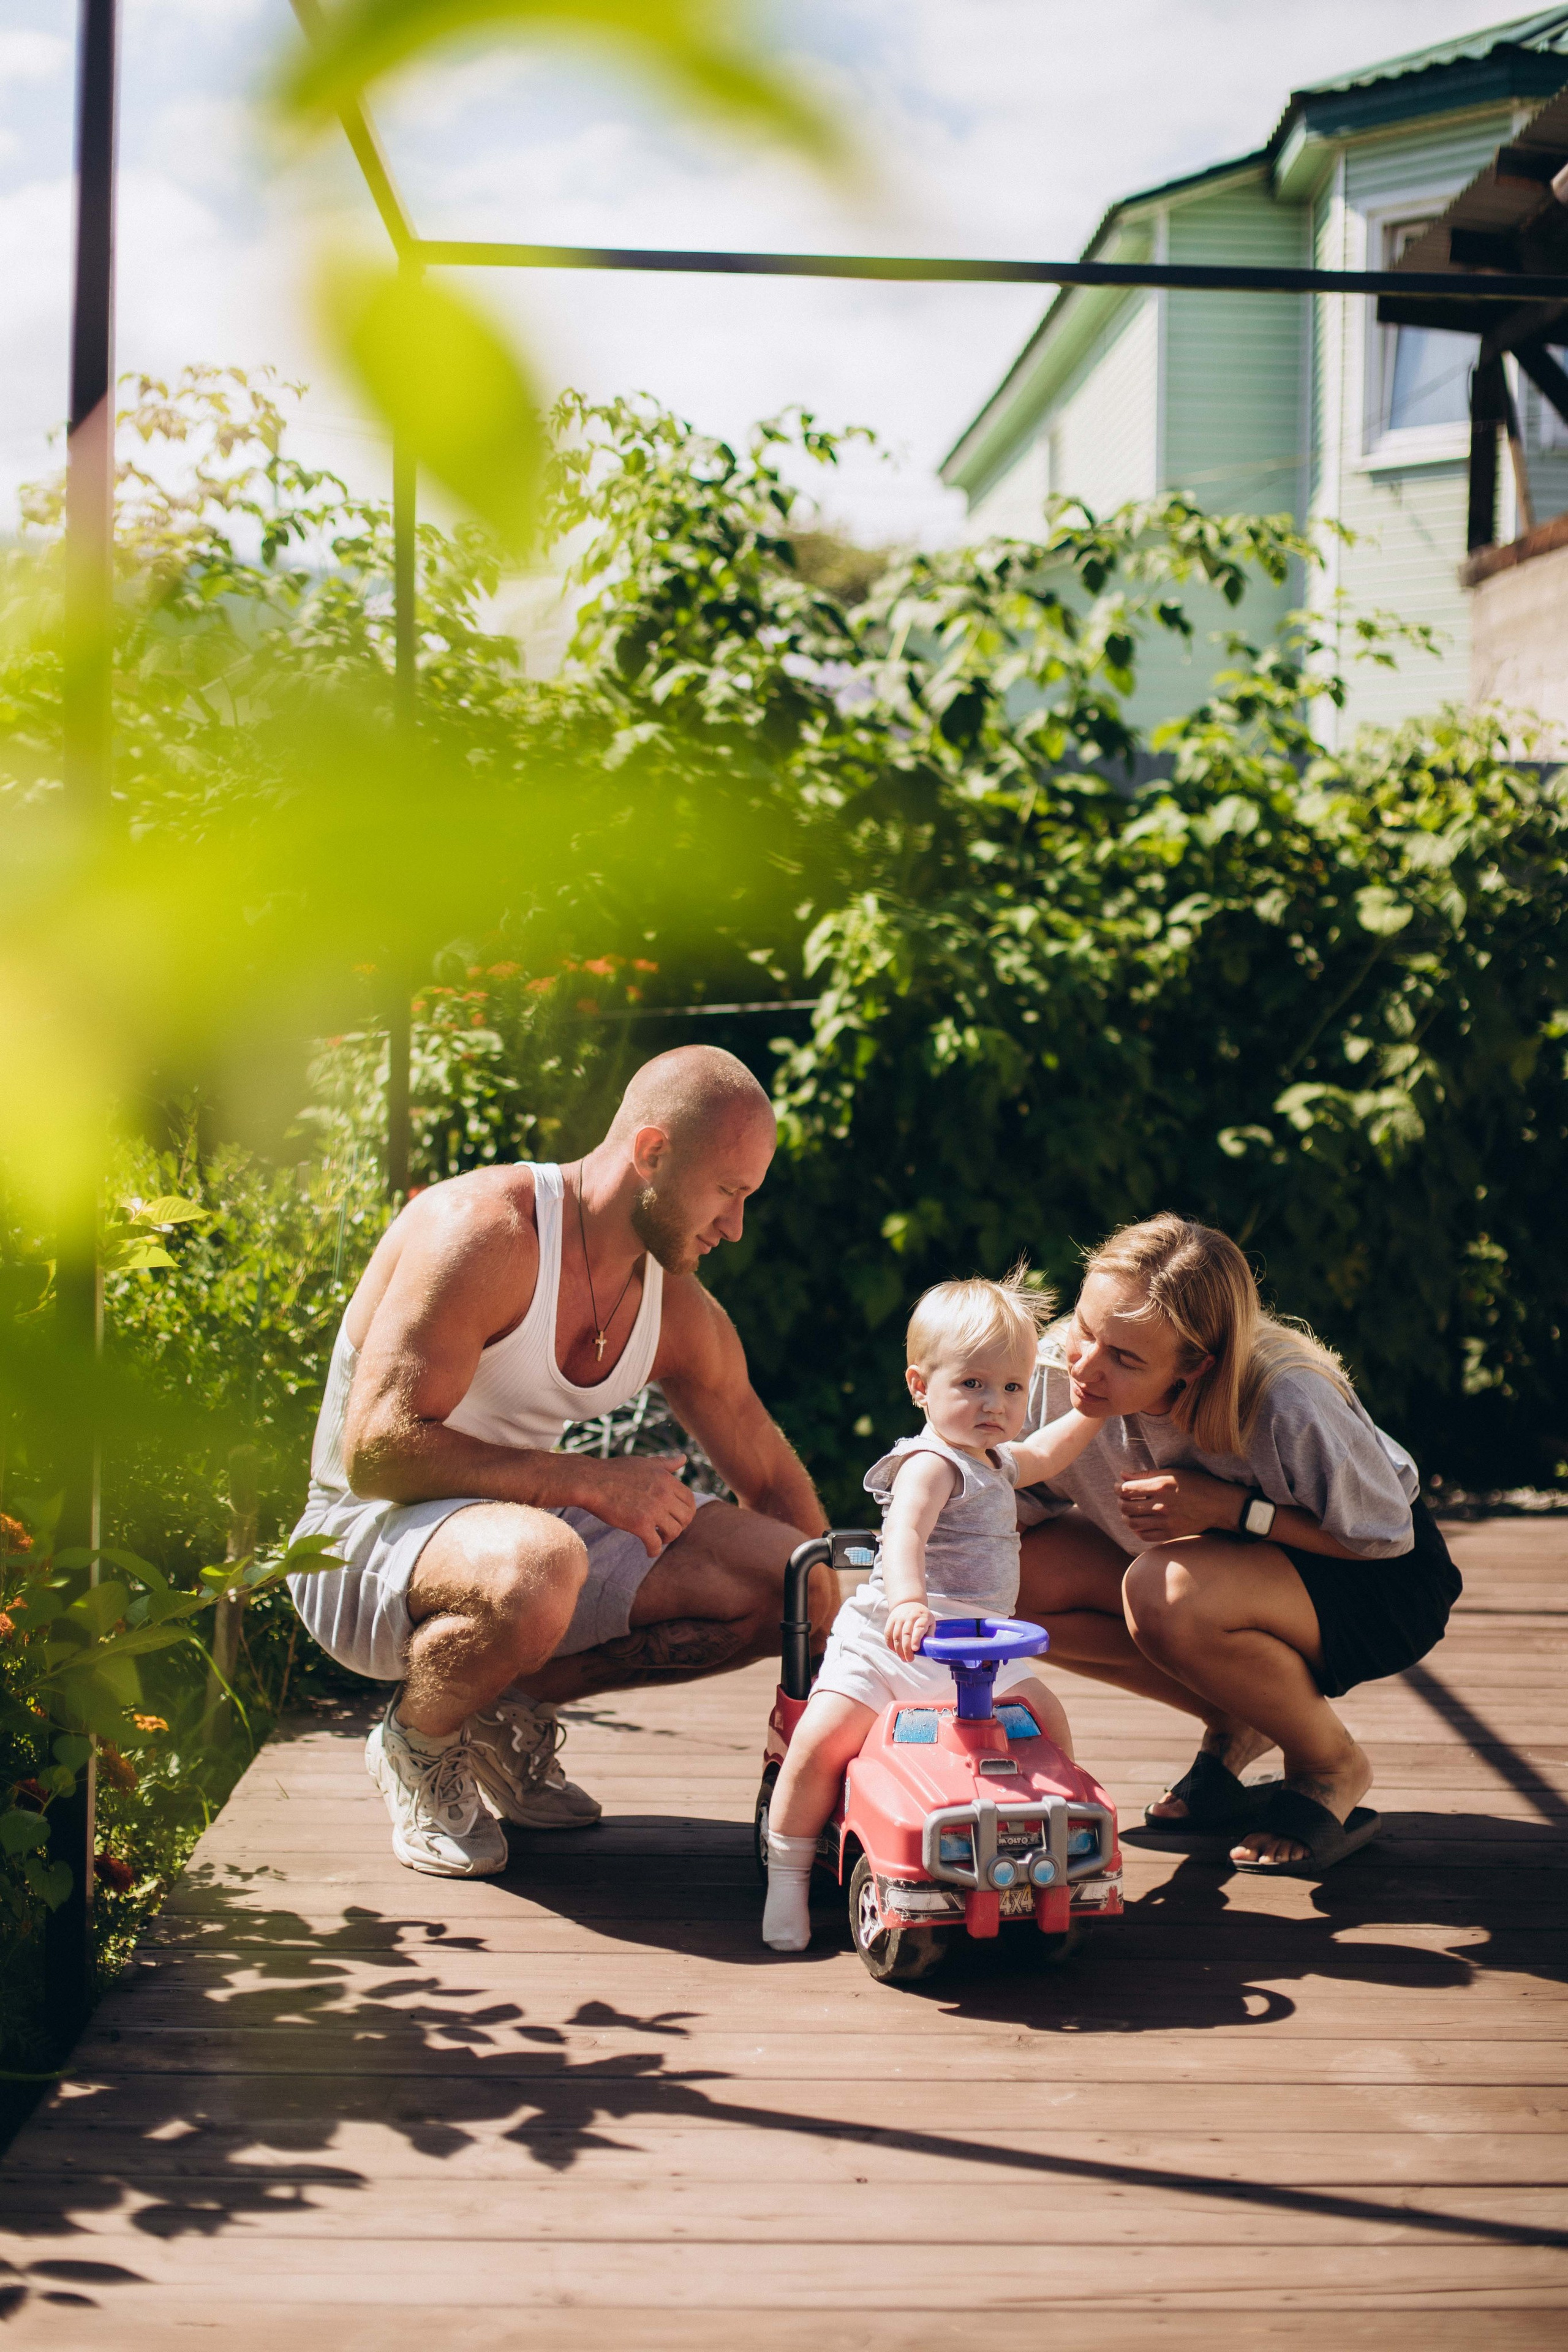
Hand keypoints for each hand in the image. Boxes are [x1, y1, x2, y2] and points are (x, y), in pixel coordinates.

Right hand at [576, 1454, 695, 1557]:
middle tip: (667, 1529)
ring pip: (675, 1532)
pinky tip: (649, 1551)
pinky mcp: (639, 1524)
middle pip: (686, 1517)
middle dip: (679, 1526)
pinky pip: (655, 1544)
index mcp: (666, 1479)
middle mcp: (664, 1494)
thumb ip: (666, 1463)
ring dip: (668, 1539)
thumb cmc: (615, 1471)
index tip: (676, 1517)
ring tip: (658, 1539)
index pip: (689, 1499)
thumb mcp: (644, 1463)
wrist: (591, 1482)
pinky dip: (653, 1551)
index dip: (686, 1511)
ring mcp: (653, 1510)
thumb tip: (683, 1459)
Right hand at [884, 1600, 935, 1660]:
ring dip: (898, 1649)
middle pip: (906, 1634)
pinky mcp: (890, 1620)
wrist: (909, 1603)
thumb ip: (930, 1634)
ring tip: (903, 1658)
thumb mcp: (930, 1622)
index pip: (918, 1628)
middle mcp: (909, 1616)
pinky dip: (890, 1644)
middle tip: (909, 1659)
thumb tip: (929, 1648)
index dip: (916, 1639)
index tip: (915, 1649)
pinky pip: (888, 1634)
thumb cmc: (922, 1617)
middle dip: (906, 1649)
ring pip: (896, 1636)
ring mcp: (899, 1618)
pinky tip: (895, 1651)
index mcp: (922, 1617)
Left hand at [1115, 1468, 1244, 1544]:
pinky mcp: (1170, 1533)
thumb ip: (1145, 1475)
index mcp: (1160, 1486)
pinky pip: (1144, 1535)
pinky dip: (1136, 1529)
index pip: (1127, 1490)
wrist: (1217, 1504)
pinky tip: (1138, 1523)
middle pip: (1126, 1507)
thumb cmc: (1196, 1483)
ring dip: (1126, 1516)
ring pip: (1132, 1523)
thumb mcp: (1172, 1473)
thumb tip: (1122, 1475)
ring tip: (1128, 1511)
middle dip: (1120, 1502)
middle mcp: (1161, 1505)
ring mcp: (1165, 1522)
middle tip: (1122, 1498)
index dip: (1118, 1488)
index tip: (1118, 1487)